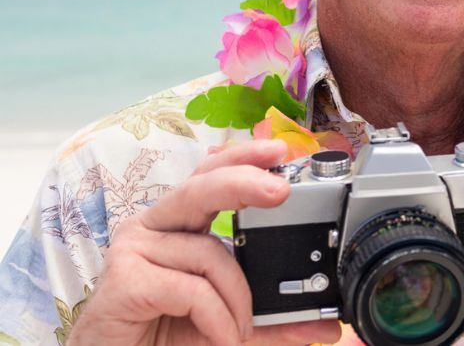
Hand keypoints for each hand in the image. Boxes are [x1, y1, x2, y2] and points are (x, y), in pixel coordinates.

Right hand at [69, 140, 342, 345]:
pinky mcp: (124, 280)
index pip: (210, 176)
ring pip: (209, 254)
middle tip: (281, 190)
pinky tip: (220, 337)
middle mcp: (152, 228)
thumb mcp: (228, 324)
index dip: (242, 158)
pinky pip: (192, 289)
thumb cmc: (163, 336)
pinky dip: (217, 318)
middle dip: (244, 182)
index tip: (280, 150)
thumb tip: (326, 324)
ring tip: (237, 333)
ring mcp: (133, 250)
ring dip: (237, 300)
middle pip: (201, 188)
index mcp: (178, 225)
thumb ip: (273, 322)